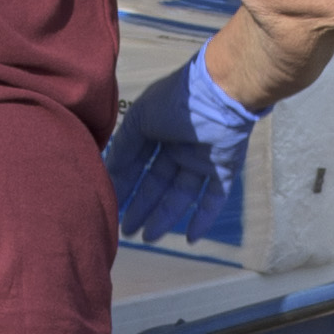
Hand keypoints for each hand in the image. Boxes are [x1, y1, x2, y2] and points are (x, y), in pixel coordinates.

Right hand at [104, 52, 255, 240]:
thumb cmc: (175, 102)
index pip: (138, 163)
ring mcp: (202, 159)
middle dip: (142, 206)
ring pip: (182, 194)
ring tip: (148, 238)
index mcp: (157, 130)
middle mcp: (178, 146)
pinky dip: (203, 217)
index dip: (125, 184)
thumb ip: (124, 146)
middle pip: (158, 183)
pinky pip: (214, 197)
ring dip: (165, 216)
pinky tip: (190, 238)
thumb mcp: (138, 120)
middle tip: (127, 231)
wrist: (220, 95)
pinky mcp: (224, 169)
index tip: (111, 206)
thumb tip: (109, 172)